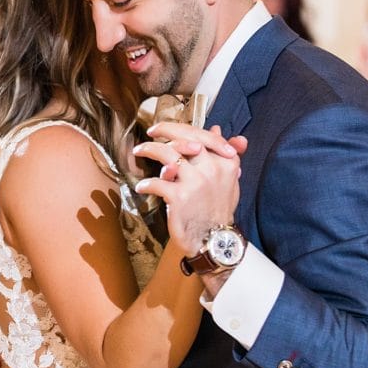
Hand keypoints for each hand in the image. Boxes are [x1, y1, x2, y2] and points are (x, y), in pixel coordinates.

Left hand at [133, 123, 242, 252]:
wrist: (214, 239)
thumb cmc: (218, 208)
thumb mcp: (229, 178)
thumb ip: (225, 153)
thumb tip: (217, 129)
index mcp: (225, 162)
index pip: (203, 135)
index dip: (182, 128)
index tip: (167, 128)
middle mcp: (212, 168)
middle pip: (186, 138)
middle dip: (165, 130)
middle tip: (151, 131)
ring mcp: (195, 182)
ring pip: (168, 154)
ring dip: (149, 149)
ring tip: (138, 151)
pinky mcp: (179, 196)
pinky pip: (156, 183)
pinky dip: (146, 184)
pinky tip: (142, 187)